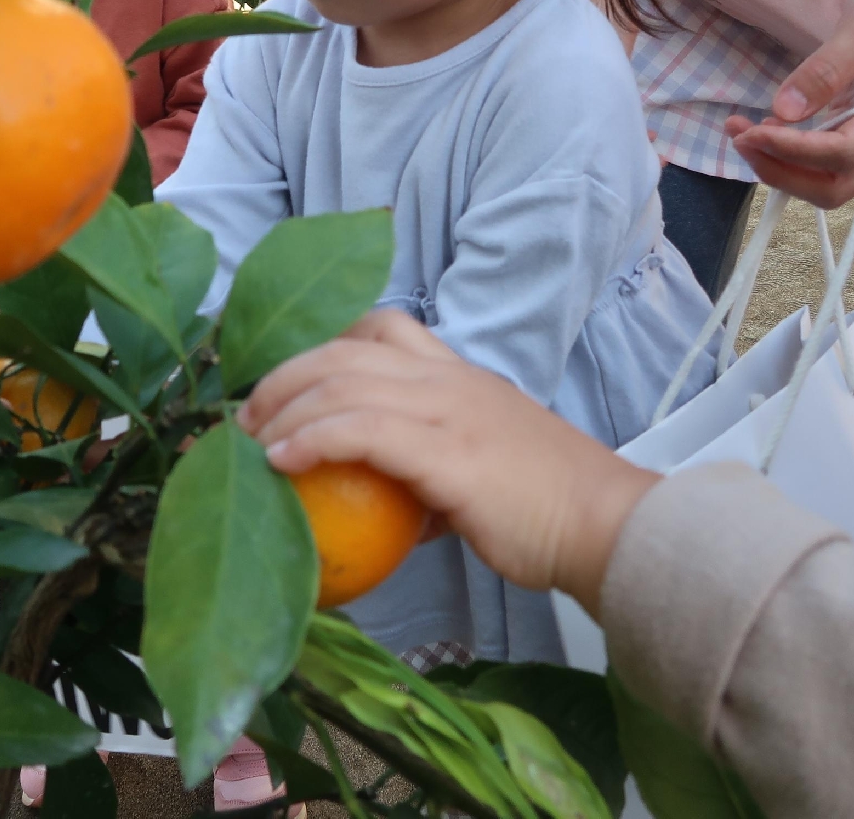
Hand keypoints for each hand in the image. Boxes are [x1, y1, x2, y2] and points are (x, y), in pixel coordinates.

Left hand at [238, 310, 658, 614]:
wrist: (607, 526)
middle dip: (282, 376)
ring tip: (249, 442)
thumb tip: (394, 512)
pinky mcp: (447, 453)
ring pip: (343, 381)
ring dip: (283, 408)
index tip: (287, 386)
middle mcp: (450, 379)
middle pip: (343, 348)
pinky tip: (282, 461)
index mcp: (460, 376)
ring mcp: (449, 410)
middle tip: (246, 417)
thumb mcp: (485, 477)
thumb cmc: (550, 513)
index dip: (323, 344)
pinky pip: (360, 430)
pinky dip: (311, 439)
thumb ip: (436, 478)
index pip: (382, 327)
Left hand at [723, 0, 853, 206]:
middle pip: (836, 185)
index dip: (793, 149)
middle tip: (739, 137)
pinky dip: (792, 157)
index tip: (749, 131)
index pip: (844, 151)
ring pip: (828, 182)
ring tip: (742, 132)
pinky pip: (826, 164)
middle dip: (782, 170)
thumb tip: (784, 113)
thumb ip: (826, 70)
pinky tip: (765, 131)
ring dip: (781, 167)